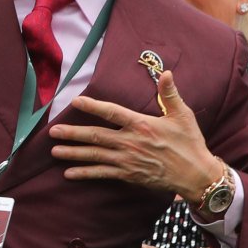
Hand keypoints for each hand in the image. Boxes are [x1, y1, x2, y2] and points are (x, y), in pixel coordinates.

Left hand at [50, 70, 217, 197]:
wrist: (195, 174)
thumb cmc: (189, 143)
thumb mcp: (182, 115)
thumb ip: (169, 94)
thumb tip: (166, 72)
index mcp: (141, 124)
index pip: (111, 112)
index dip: (92, 106)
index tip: (75, 101)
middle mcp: (130, 142)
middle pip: (95, 136)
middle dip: (72, 134)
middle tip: (52, 132)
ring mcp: (127, 160)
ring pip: (95, 155)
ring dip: (73, 153)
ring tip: (54, 151)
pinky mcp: (128, 175)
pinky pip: (102, 174)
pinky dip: (85, 173)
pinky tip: (69, 174)